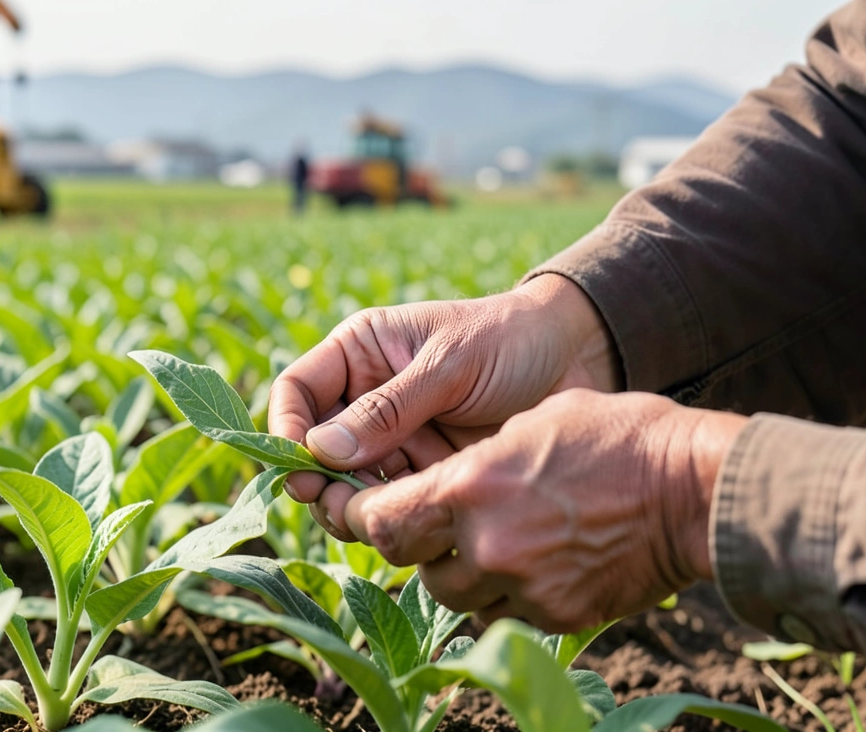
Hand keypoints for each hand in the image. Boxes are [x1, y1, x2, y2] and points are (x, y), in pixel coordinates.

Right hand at [269, 274, 619, 538]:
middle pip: (316, 449)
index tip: (300, 467)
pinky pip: (392, 501)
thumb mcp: (450, 365)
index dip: (286, 428)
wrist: (580, 361)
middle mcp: (367, 396)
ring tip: (381, 520)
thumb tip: (320, 450)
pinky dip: (395, 517)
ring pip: (349, 483)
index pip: (297, 390)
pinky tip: (417, 525)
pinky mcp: (425, 472)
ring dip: (356, 507)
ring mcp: (395, 438)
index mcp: (360, 351)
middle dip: (321, 482)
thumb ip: (389, 408)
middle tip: (340, 509)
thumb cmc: (511, 340)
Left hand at [344, 389, 747, 632]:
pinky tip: (542, 560)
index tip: (357, 509)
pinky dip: (512, 593)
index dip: (361, 517)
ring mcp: (523, 586)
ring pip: (459, 596)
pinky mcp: (557, 616)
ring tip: (500, 539)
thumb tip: (439, 478)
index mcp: (471, 486)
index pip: (381, 521)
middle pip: (413, 565)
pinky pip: (508, 613)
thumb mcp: (532, 421)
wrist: (693, 489)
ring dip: (466, 573)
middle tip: (435, 526)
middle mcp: (487, 544)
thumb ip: (474, 458)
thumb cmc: (615, 437)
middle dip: (418, 546)